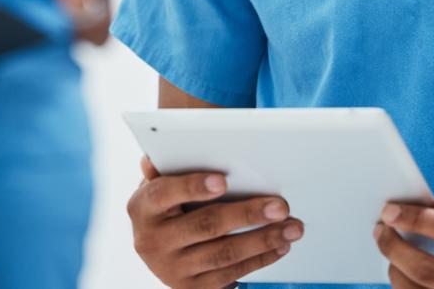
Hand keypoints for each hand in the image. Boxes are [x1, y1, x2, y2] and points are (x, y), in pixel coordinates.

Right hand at [126, 155, 303, 287]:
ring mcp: (172, 269)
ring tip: (291, 227)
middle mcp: (152, 241)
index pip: (165, 193)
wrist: (157, 249)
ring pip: (223, 254)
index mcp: (142, 207)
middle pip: (205, 225)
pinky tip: (280, 246)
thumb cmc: (165, 204)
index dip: (193, 186)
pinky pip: (231, 275)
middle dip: (246, 214)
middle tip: (279, 205)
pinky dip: (259, 259)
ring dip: (263, 240)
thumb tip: (152, 159)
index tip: (223, 181)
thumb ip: (163, 168)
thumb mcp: (158, 183)